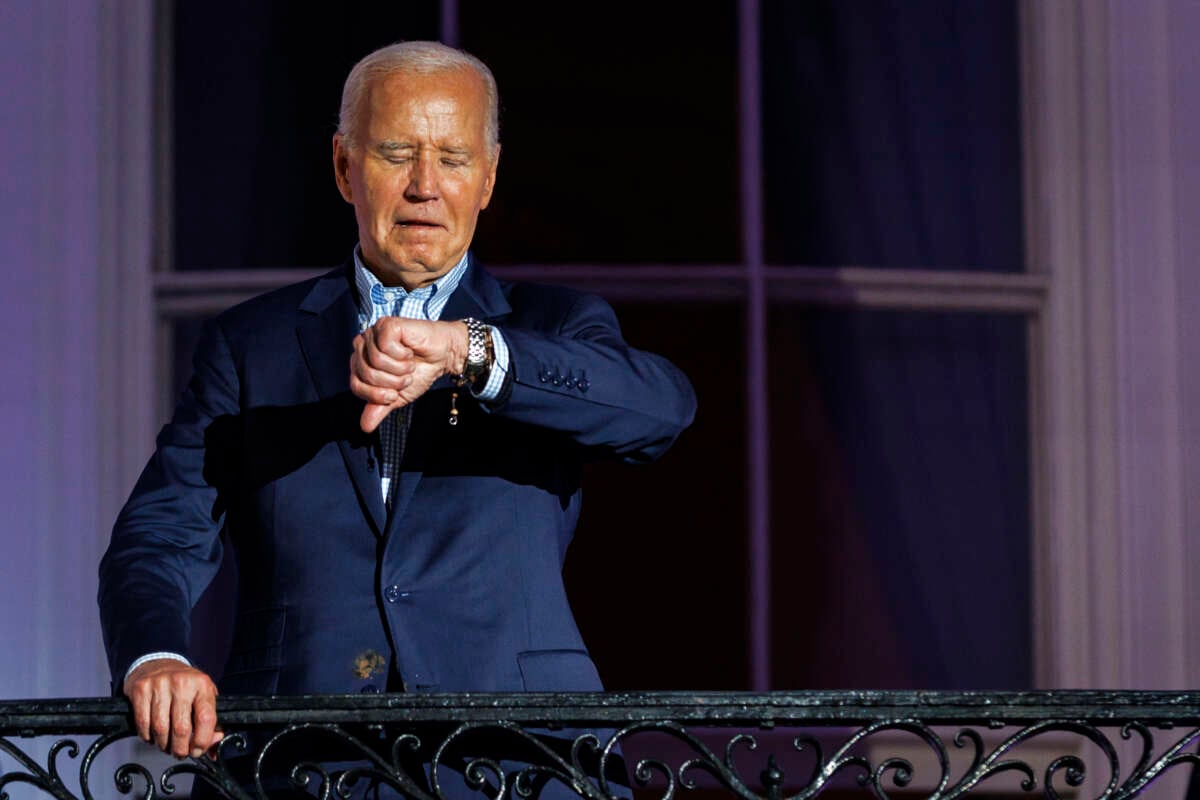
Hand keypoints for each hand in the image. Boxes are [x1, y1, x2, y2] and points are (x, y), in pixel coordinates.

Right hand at [123, 658, 221, 758]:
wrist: (157, 662)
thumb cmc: (183, 684)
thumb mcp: (203, 696)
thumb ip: (211, 723)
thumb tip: (212, 749)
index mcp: (202, 685)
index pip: (206, 718)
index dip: (203, 740)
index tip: (198, 750)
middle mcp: (182, 683)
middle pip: (181, 729)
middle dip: (181, 749)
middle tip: (180, 753)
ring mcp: (160, 685)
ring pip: (160, 729)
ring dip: (163, 745)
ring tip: (167, 745)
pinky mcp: (141, 689)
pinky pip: (143, 723)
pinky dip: (147, 737)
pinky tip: (153, 736)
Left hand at [350, 317, 467, 432]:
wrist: (443, 358)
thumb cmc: (420, 372)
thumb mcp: (398, 396)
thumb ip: (380, 408)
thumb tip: (365, 427)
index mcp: (361, 363)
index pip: (356, 385)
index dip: (377, 394)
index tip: (395, 393)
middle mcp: (362, 346)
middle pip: (365, 373)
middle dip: (391, 381)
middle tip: (406, 376)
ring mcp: (373, 333)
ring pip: (376, 360)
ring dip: (400, 368)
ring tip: (410, 364)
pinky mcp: (386, 325)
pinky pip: (385, 345)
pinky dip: (402, 355)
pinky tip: (409, 351)